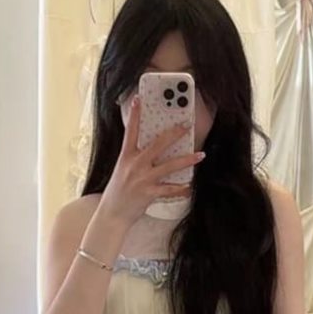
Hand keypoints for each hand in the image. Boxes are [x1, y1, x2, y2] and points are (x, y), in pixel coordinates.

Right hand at [99, 95, 205, 224]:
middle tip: (186, 125)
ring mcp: (143, 179)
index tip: (139, 99)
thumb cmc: (118, 192)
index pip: (130, 131)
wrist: (112, 214)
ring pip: (169, 166)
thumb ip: (135, 159)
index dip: (135, 115)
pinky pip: (170, 189)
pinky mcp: (149, 194)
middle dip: (174, 133)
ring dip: (187, 160)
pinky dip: (181, 188)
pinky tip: (190, 186)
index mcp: (126, 157)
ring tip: (200, 155)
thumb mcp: (123, 170)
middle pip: (158, 144)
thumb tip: (152, 150)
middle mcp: (135, 165)